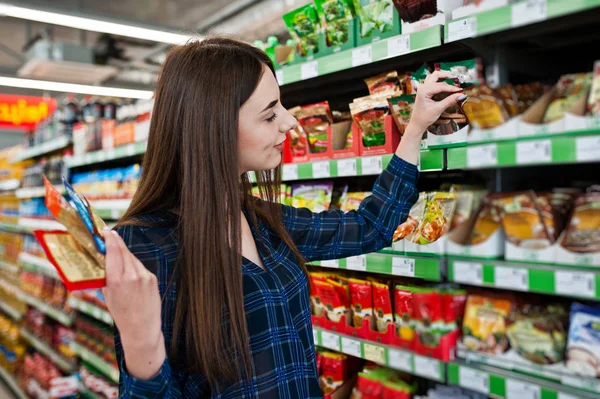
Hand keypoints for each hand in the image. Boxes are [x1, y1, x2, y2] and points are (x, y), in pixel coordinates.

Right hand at [103, 230, 165, 378]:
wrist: (142, 329)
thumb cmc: (121, 315)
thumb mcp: (108, 297)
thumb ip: (105, 278)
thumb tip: (101, 261)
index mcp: (116, 280)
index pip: (113, 252)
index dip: (109, 239)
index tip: (105, 230)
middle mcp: (132, 276)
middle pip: (123, 251)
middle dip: (116, 241)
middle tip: (109, 234)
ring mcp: (144, 276)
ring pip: (132, 258)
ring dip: (124, 254)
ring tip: (116, 253)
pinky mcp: (152, 278)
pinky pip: (140, 266)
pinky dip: (133, 265)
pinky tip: (129, 270)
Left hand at [408, 70, 465, 132]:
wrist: (417, 123)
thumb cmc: (425, 117)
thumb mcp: (438, 109)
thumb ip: (450, 101)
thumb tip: (460, 95)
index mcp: (424, 91)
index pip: (441, 86)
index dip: (451, 87)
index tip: (460, 90)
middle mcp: (422, 87)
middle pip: (436, 75)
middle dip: (447, 76)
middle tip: (456, 80)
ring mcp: (423, 88)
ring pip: (434, 76)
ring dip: (443, 77)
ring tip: (453, 80)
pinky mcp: (425, 90)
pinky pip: (433, 81)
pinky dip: (440, 81)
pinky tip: (447, 84)